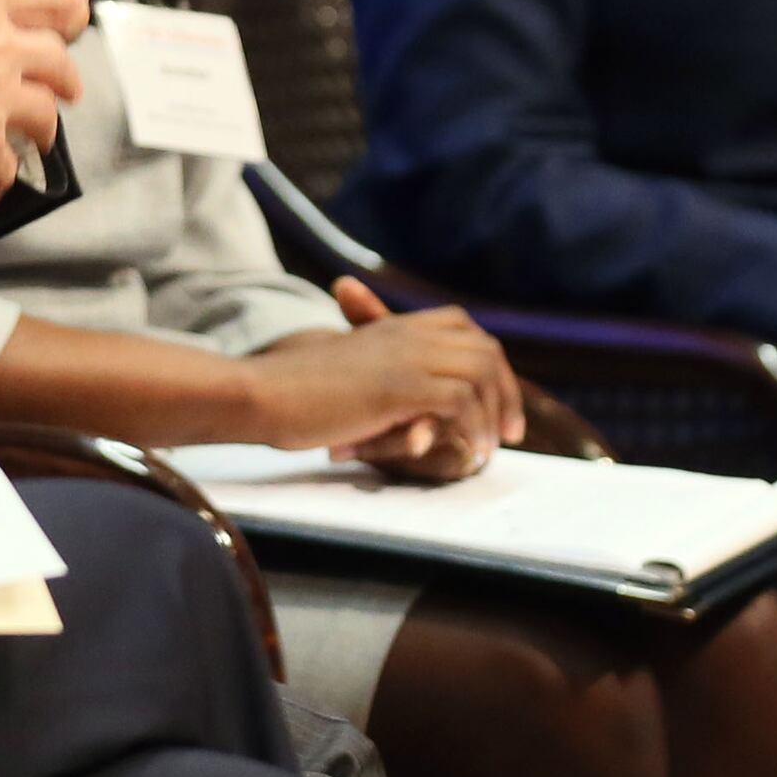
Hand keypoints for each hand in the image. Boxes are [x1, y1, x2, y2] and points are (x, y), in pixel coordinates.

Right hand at [0, 0, 83, 203]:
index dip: (61, 2)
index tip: (58, 14)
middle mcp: (3, 47)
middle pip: (59, 58)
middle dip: (58, 71)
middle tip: (56, 82)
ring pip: (45, 113)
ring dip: (40, 123)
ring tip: (32, 135)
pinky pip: (6, 165)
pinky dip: (0, 176)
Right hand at [244, 277, 524, 478]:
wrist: (266, 392)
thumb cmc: (295, 391)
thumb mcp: (349, 373)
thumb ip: (382, 378)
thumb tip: (407, 409)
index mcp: (395, 326)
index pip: (466, 329)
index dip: (489, 364)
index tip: (495, 402)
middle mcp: (408, 334)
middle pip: (485, 351)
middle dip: (506, 391)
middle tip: (510, 432)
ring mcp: (408, 357)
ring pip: (481, 373)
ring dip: (495, 412)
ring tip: (491, 448)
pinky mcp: (402, 386)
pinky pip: (461, 402)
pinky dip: (474, 427)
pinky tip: (471, 450)